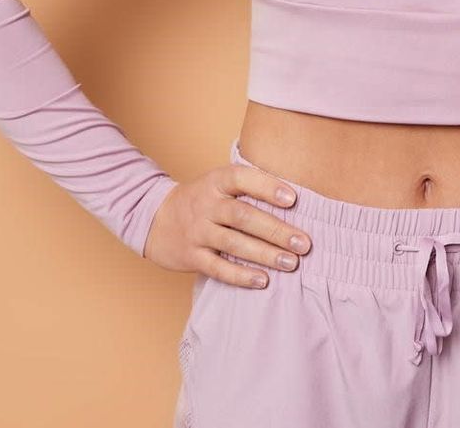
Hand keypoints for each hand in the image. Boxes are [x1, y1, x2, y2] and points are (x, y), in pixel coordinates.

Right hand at [142, 163, 314, 288]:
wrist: (155, 219)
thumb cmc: (202, 200)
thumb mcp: (219, 183)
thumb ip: (250, 187)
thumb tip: (298, 198)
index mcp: (216, 182)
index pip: (242, 179)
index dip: (267, 187)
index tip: (293, 199)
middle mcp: (206, 205)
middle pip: (242, 216)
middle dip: (275, 231)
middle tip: (304, 243)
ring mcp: (197, 231)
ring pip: (233, 243)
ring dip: (264, 254)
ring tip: (291, 263)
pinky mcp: (191, 256)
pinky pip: (217, 268)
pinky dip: (241, 275)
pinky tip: (263, 280)